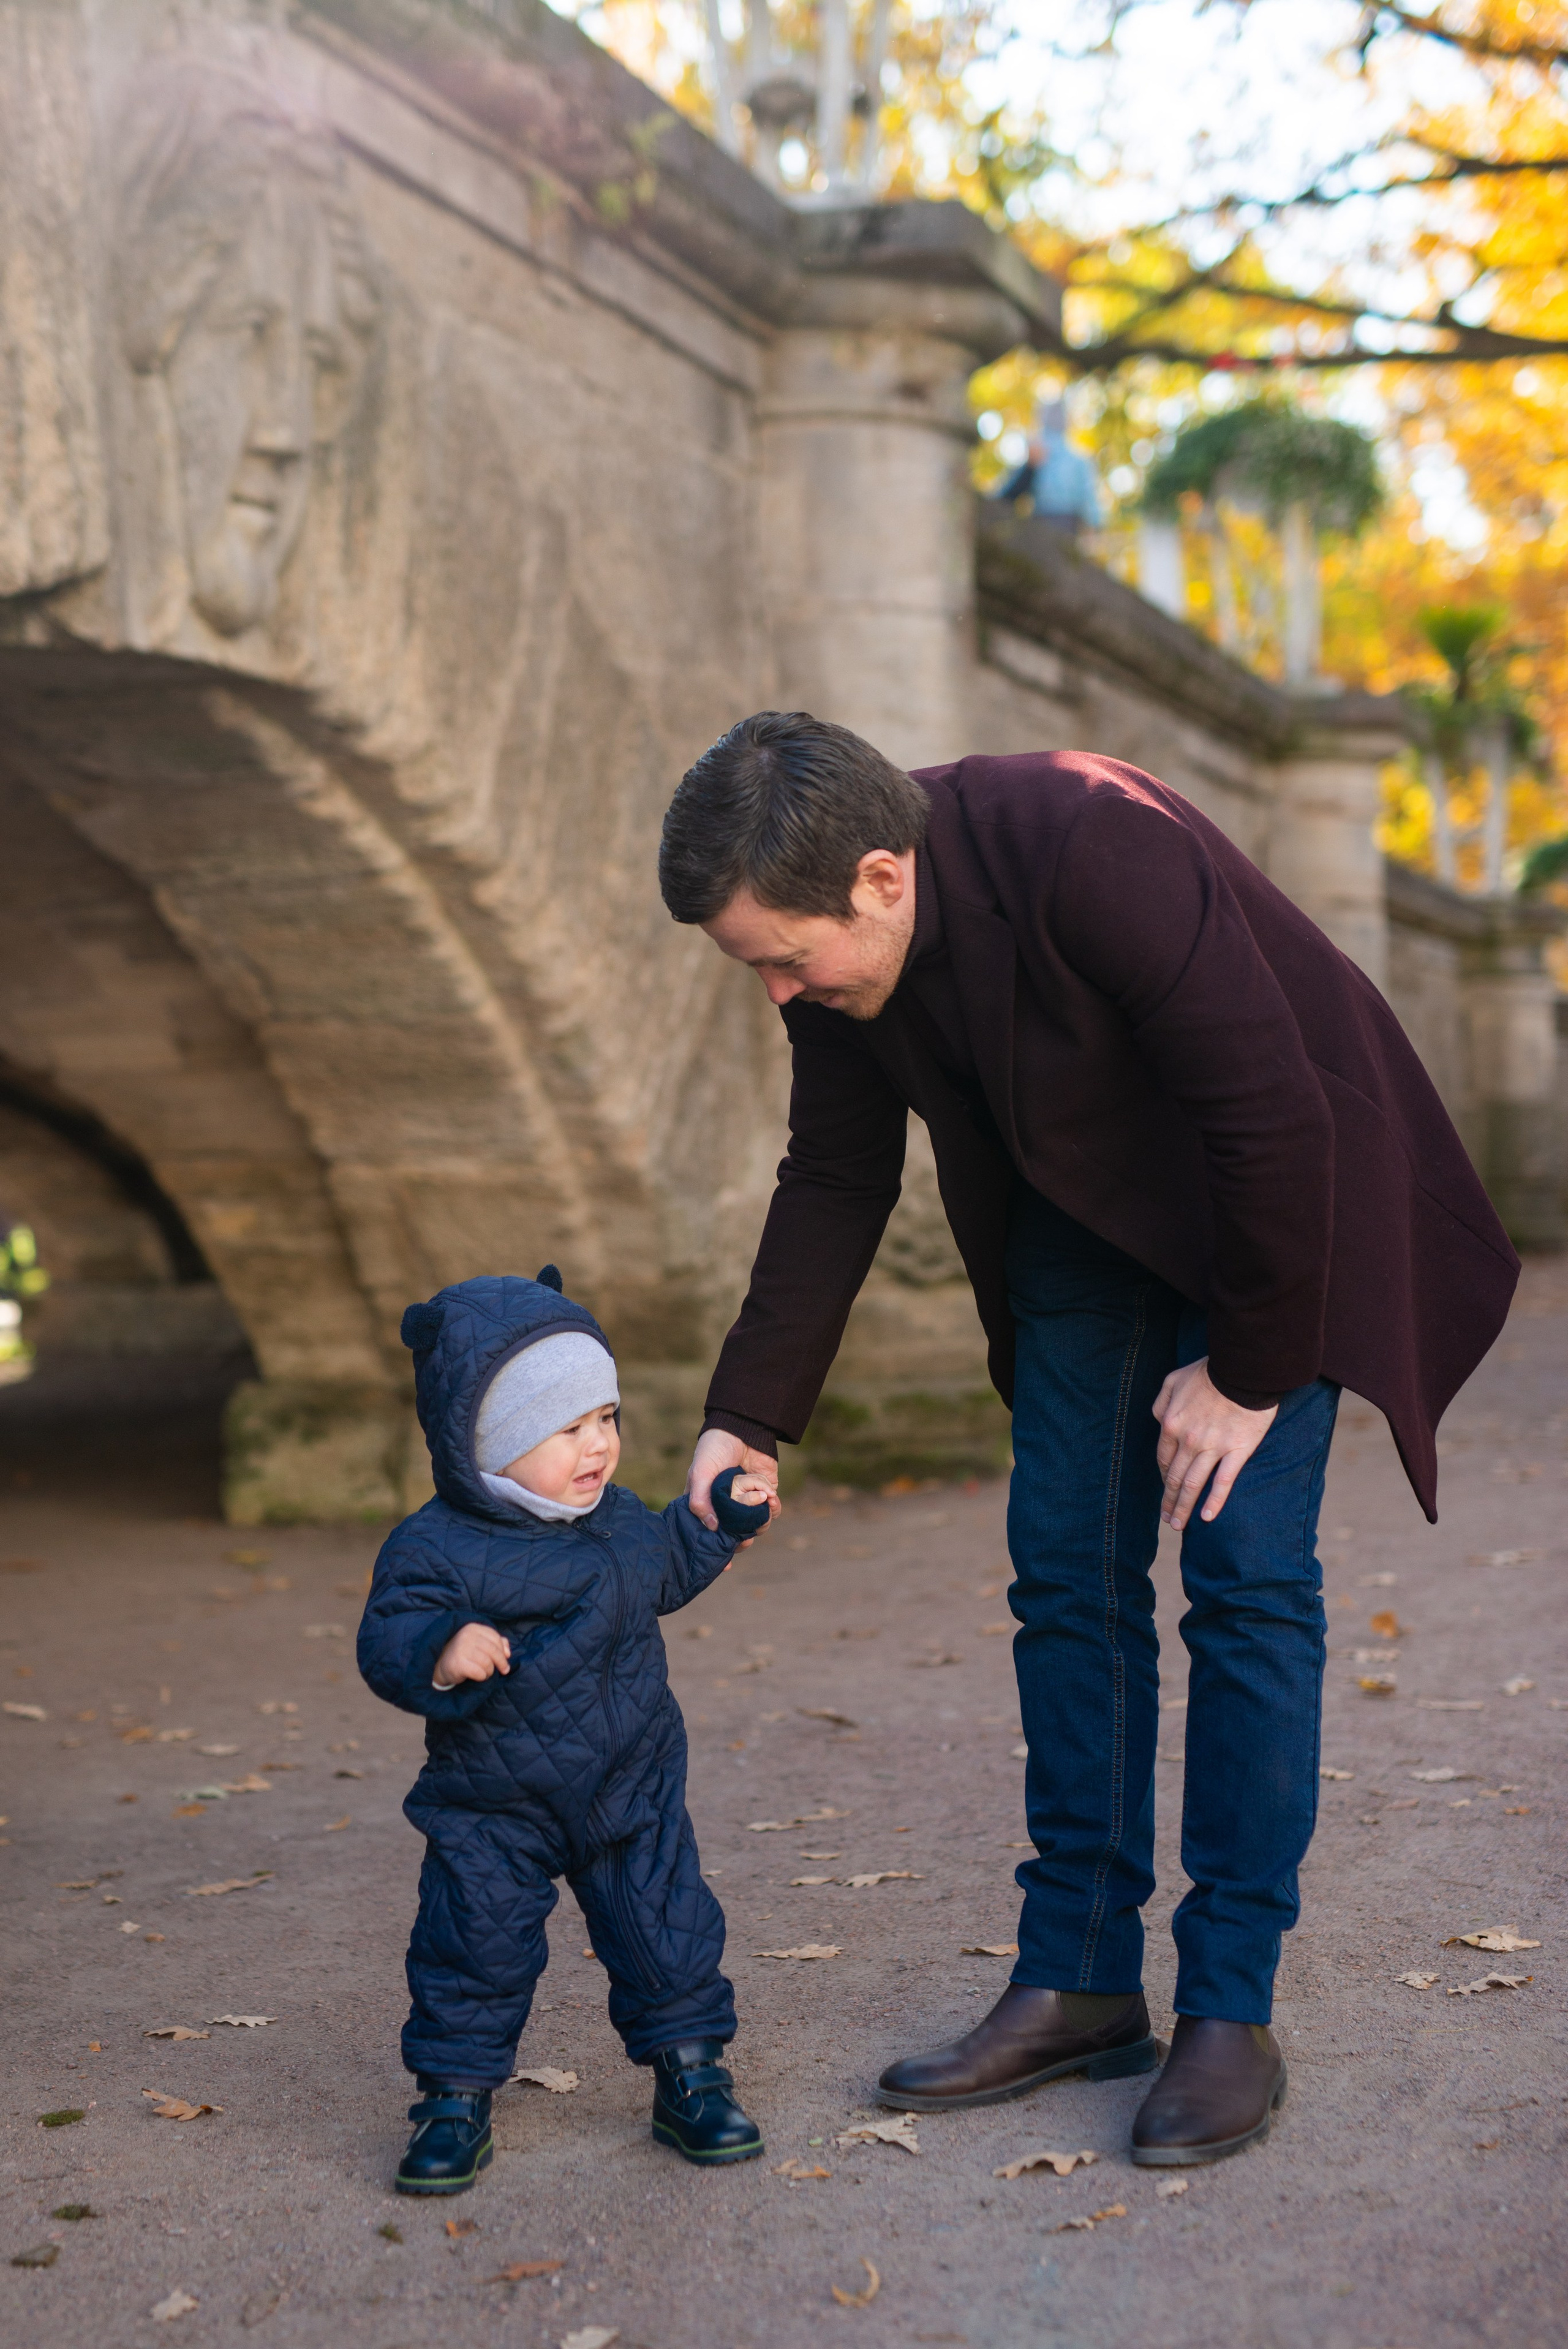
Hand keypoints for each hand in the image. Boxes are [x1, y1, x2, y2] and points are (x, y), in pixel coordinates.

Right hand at [433, 1622, 510, 1690]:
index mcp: (472, 1628)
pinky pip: (479, 1673)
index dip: (503, 1650)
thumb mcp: (478, 1644)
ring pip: (487, 1663)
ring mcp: (461, 1649)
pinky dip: (482, 1677)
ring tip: (484, 1673)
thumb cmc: (463, 1653)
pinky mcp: (458, 1663)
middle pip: (493, 1651)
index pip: (495, 1638)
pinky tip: (476, 1676)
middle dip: (501, 1663)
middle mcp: (466, 1635)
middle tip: (503, 1670)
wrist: (440, 1665)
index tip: (506, 1659)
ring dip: (489, 1671)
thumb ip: (495, 1643)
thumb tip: (508, 1652)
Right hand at [686, 1427, 779, 1547]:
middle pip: (734, 1536)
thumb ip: (700, 1500)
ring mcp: (747, 1502)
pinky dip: (772, 1506)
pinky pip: (771, 1511)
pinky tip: (769, 1494)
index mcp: (706, 1505)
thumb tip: (712, 1527)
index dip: (714, 1550)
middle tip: (743, 1539)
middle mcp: (727, 1508)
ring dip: (759, 1519)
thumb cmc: (714, 1450)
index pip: (708, 1534)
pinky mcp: (765, 1494)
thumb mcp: (700, 1473)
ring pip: (755, 1526)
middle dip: (741, 1540)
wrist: (743, 1428)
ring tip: (758, 1499)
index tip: (723, 1565)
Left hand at [1153, 1358, 1276, 1530]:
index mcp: (1171, 1423)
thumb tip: (1160, 1422)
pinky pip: (1223, 1482)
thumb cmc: (1209, 1372)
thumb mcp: (1173, 1380)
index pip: (1164, 1458)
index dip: (1164, 1477)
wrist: (1244, 1370)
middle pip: (1175, 1477)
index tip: (1166, 1488)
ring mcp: (1212, 1447)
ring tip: (1179, 1525)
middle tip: (1167, 1518)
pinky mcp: (1237, 1451)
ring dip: (1184, 1507)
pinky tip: (1206, 1518)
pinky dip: (1213, 1502)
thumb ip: (1161, 1403)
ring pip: (1194, 1484)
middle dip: (1169, 1500)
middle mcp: (1188, 1439)